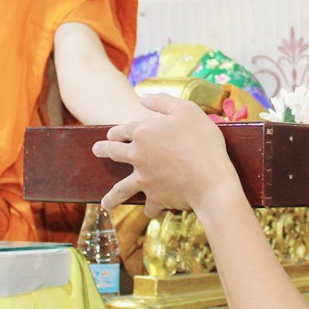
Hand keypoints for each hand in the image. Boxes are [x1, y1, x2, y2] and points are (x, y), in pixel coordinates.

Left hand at [92, 94, 240, 216]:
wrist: (212, 180)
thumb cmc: (203, 141)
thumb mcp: (187, 110)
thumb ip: (163, 101)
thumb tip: (142, 97)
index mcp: (143, 132)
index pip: (123, 129)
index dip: (117, 131)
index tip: (111, 133)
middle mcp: (137, 155)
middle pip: (114, 153)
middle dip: (103, 150)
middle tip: (96, 150)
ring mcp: (144, 179)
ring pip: (121, 189)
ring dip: (112, 196)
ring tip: (105, 204)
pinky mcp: (155, 197)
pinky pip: (149, 205)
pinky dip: (150, 208)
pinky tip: (150, 211)